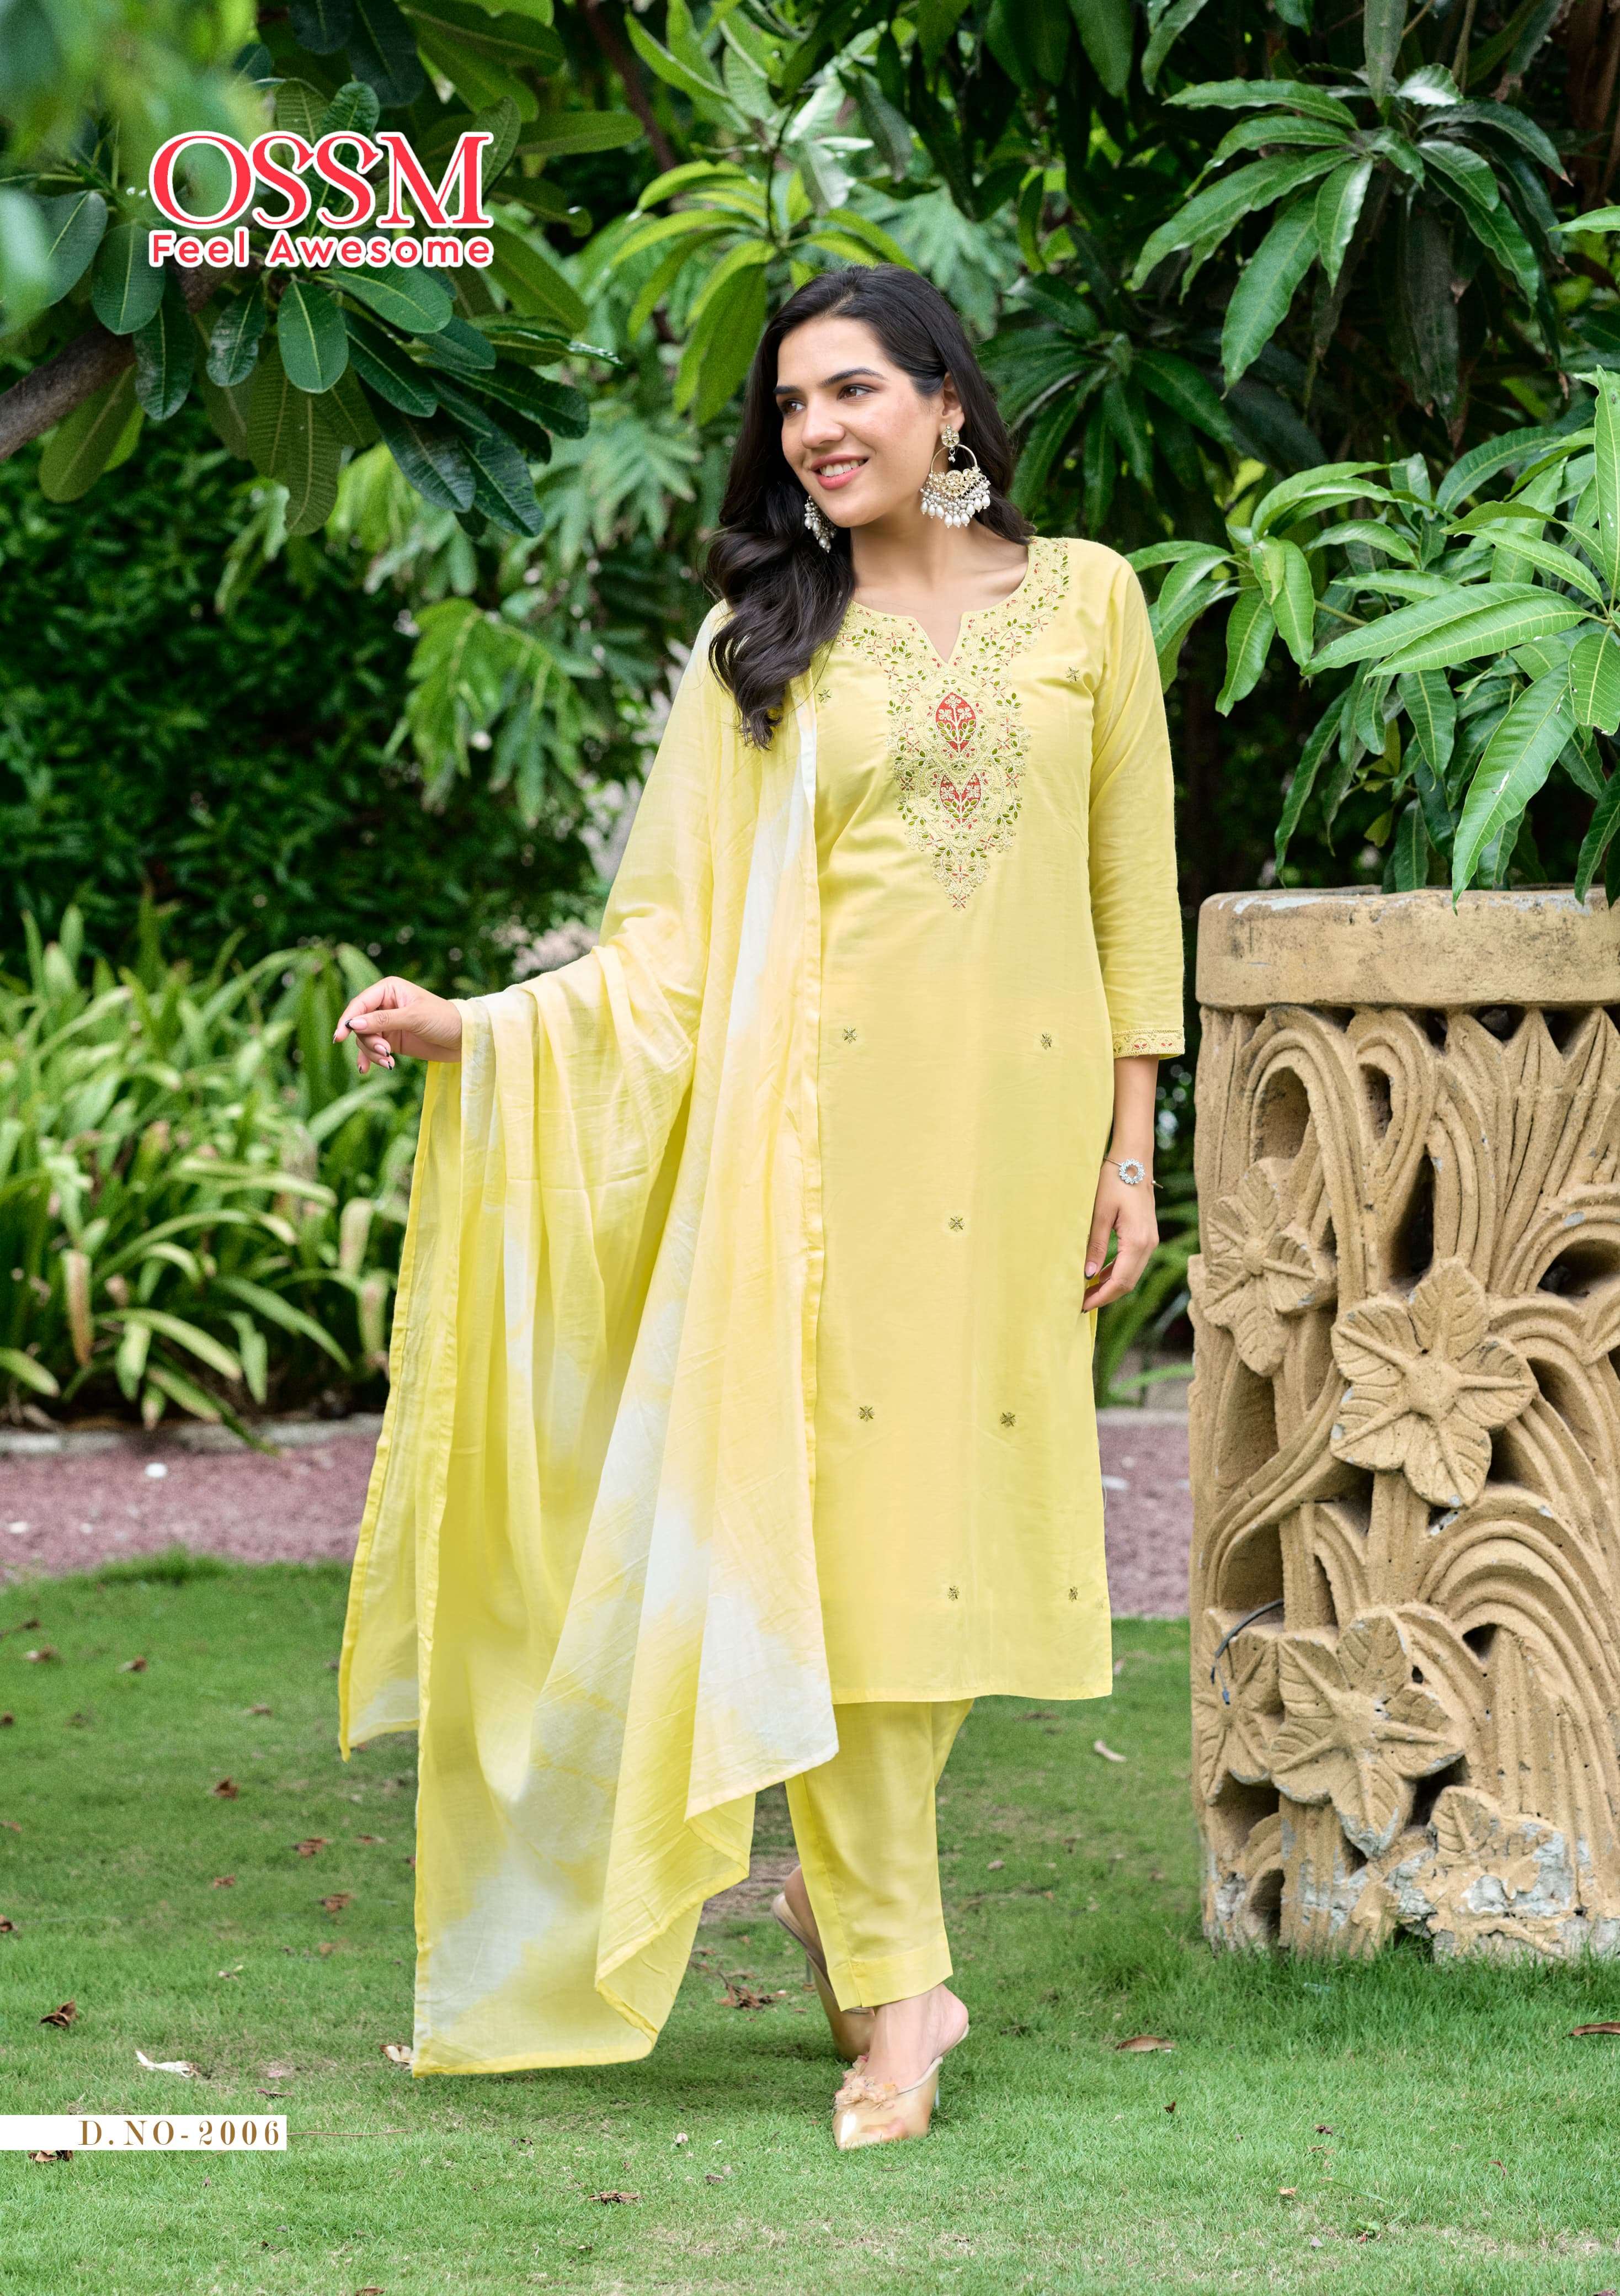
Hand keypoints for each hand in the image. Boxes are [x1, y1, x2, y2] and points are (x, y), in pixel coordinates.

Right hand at [333, 976, 462, 1073]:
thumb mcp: (414, 1018)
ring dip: (372, 1052)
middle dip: (367, 1040)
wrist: (464, 1039)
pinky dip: (370, 1059)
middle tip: (384, 1052)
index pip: (360, 1003)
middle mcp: (385, 1004)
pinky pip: (372, 1049)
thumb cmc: (444, 1019)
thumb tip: (353, 1024)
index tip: (340, 1037)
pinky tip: (367, 1069)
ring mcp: (387, 1023)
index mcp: (389, 989)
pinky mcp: (392, 1040)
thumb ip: (383, 1021)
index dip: (348, 1019)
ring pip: (365, 1038)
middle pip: (360, 1023)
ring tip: (388, 1062)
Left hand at [1082, 1161, 1158, 1312]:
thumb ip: (1095, 1245)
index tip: (1082, 1306)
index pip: (1121, 1281)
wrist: (1133, 1160)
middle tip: (1080, 1304)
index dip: (1101, 1297)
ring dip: (1110, 1286)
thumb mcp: (1100, 1213)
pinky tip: (1099, 1275)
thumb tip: (1088, 1274)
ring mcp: (1150, 1240)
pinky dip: (1116, 1272)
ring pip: (1131, 1274)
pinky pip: (1132, 1263)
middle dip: (1105, 1296)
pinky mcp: (1146, 1236)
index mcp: (1137, 1241)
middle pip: (1128, 1283)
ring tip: (1086, 1292)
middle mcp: (1148, 1244)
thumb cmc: (1114, 1181)